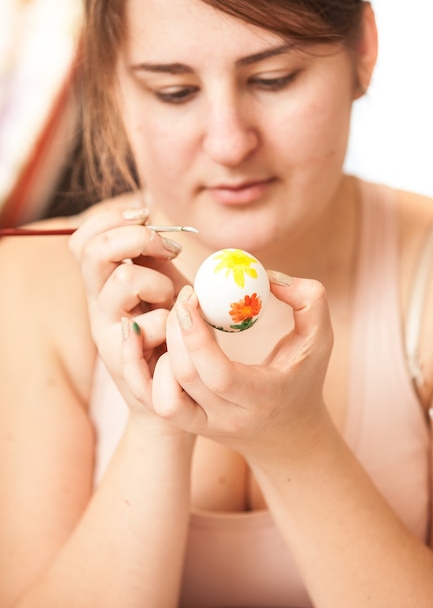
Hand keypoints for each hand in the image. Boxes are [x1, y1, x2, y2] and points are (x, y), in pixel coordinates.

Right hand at [69, 206, 188, 412]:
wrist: (173, 392)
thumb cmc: (174, 336)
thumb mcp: (166, 290)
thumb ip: (156, 261)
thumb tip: (157, 226)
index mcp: (103, 284)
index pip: (83, 239)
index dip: (111, 218)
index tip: (146, 216)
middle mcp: (96, 304)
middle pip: (92, 251)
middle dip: (136, 238)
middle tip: (168, 251)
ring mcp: (106, 332)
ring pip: (123, 282)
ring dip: (160, 284)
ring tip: (173, 303)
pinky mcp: (122, 359)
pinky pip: (147, 325)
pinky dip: (170, 321)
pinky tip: (175, 333)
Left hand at [139, 274, 333, 461]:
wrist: (288, 435)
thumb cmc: (304, 379)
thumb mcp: (319, 338)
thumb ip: (308, 300)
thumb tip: (267, 275)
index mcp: (262, 398)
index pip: (220, 376)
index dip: (197, 336)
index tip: (191, 296)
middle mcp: (229, 419)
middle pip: (186, 379)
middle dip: (175, 332)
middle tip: (182, 297)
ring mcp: (204, 427)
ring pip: (162, 399)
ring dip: (156, 355)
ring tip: (170, 322)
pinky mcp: (187, 425)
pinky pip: (152, 402)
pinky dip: (140, 371)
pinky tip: (144, 339)